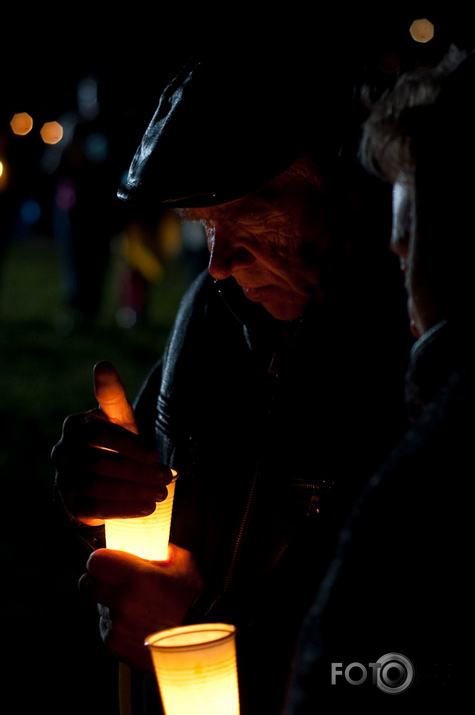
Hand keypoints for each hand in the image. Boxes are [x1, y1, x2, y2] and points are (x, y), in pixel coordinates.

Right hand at [52, 361, 172, 524]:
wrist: (107, 477)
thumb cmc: (117, 440)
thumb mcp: (118, 417)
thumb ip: (113, 395)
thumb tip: (102, 364)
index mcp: (74, 426)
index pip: (98, 434)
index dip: (128, 445)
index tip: (155, 456)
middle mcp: (61, 453)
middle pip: (97, 463)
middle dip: (136, 471)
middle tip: (166, 477)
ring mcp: (63, 480)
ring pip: (96, 487)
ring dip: (133, 491)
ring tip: (161, 493)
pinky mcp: (71, 505)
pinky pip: (94, 509)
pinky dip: (124, 509)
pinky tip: (147, 508)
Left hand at [79, 545, 204, 671]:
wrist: (200, 642)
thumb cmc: (193, 600)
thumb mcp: (183, 564)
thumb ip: (160, 549)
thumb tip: (146, 542)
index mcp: (138, 577)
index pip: (96, 561)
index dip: (100, 559)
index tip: (109, 560)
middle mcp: (123, 602)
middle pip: (87, 584)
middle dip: (98, 580)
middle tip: (114, 580)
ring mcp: (118, 625)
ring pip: (98, 606)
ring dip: (109, 603)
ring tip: (135, 605)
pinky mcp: (116, 645)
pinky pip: (105, 627)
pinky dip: (116, 623)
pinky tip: (136, 622)